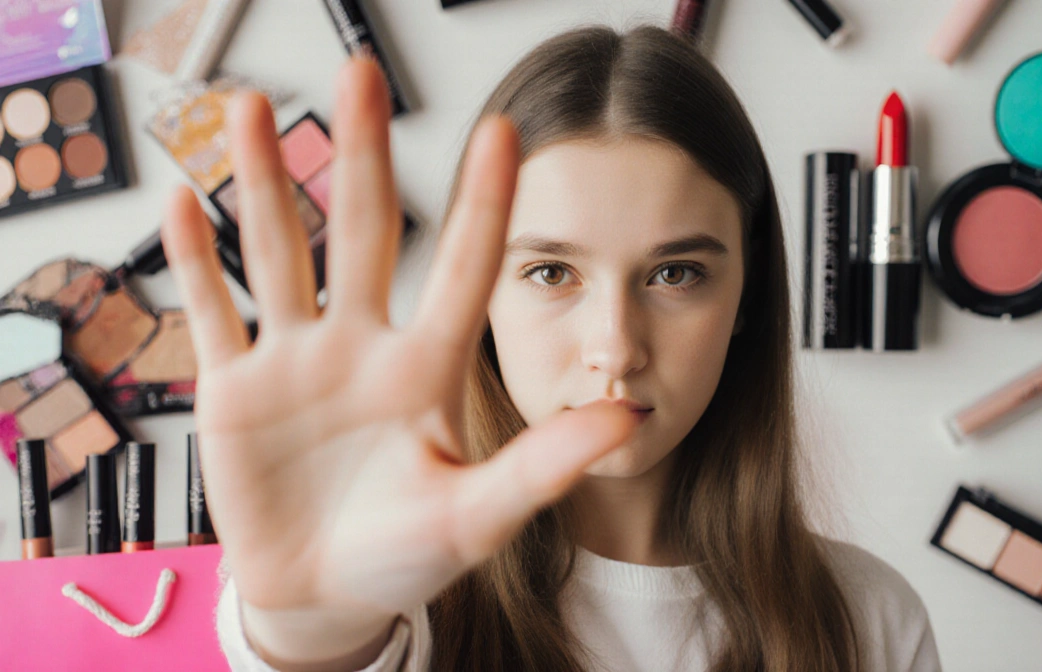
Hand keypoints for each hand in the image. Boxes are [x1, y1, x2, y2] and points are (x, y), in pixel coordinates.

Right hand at [162, 58, 634, 664]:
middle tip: (359, 74)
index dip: (486, 203)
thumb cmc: (407, 558)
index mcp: (426, 368)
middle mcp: (361, 346)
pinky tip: (182, 203)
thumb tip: (630, 418)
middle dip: (360, 155)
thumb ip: (545, 465)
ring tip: (246, 109)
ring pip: (277, 254)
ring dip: (260, 184)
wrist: (326, 599)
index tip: (506, 131)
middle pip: (362, 232)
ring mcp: (295, 362)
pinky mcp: (234, 391)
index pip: (463, 268)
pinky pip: (210, 314)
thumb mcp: (480, 515)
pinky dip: (192, 263)